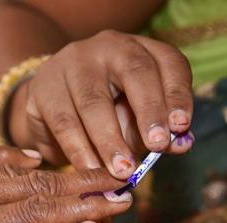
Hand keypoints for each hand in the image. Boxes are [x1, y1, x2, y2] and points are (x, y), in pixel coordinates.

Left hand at [0, 145, 130, 222]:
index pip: (38, 217)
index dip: (81, 209)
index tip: (117, 200)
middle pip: (40, 188)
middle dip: (86, 184)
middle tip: (124, 179)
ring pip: (19, 170)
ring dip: (59, 171)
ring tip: (91, 169)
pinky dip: (13, 155)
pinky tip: (30, 156)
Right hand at [9, 30, 194, 177]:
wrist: (50, 107)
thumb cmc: (106, 114)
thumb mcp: (138, 119)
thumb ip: (159, 131)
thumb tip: (180, 145)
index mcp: (142, 49)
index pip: (168, 62)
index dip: (177, 93)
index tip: (181, 126)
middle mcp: (109, 46)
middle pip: (135, 72)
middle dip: (149, 110)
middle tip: (156, 145)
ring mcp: (73, 63)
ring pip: (94, 102)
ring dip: (110, 141)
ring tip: (123, 171)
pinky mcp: (44, 87)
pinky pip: (64, 122)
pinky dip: (79, 151)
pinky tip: (91, 171)